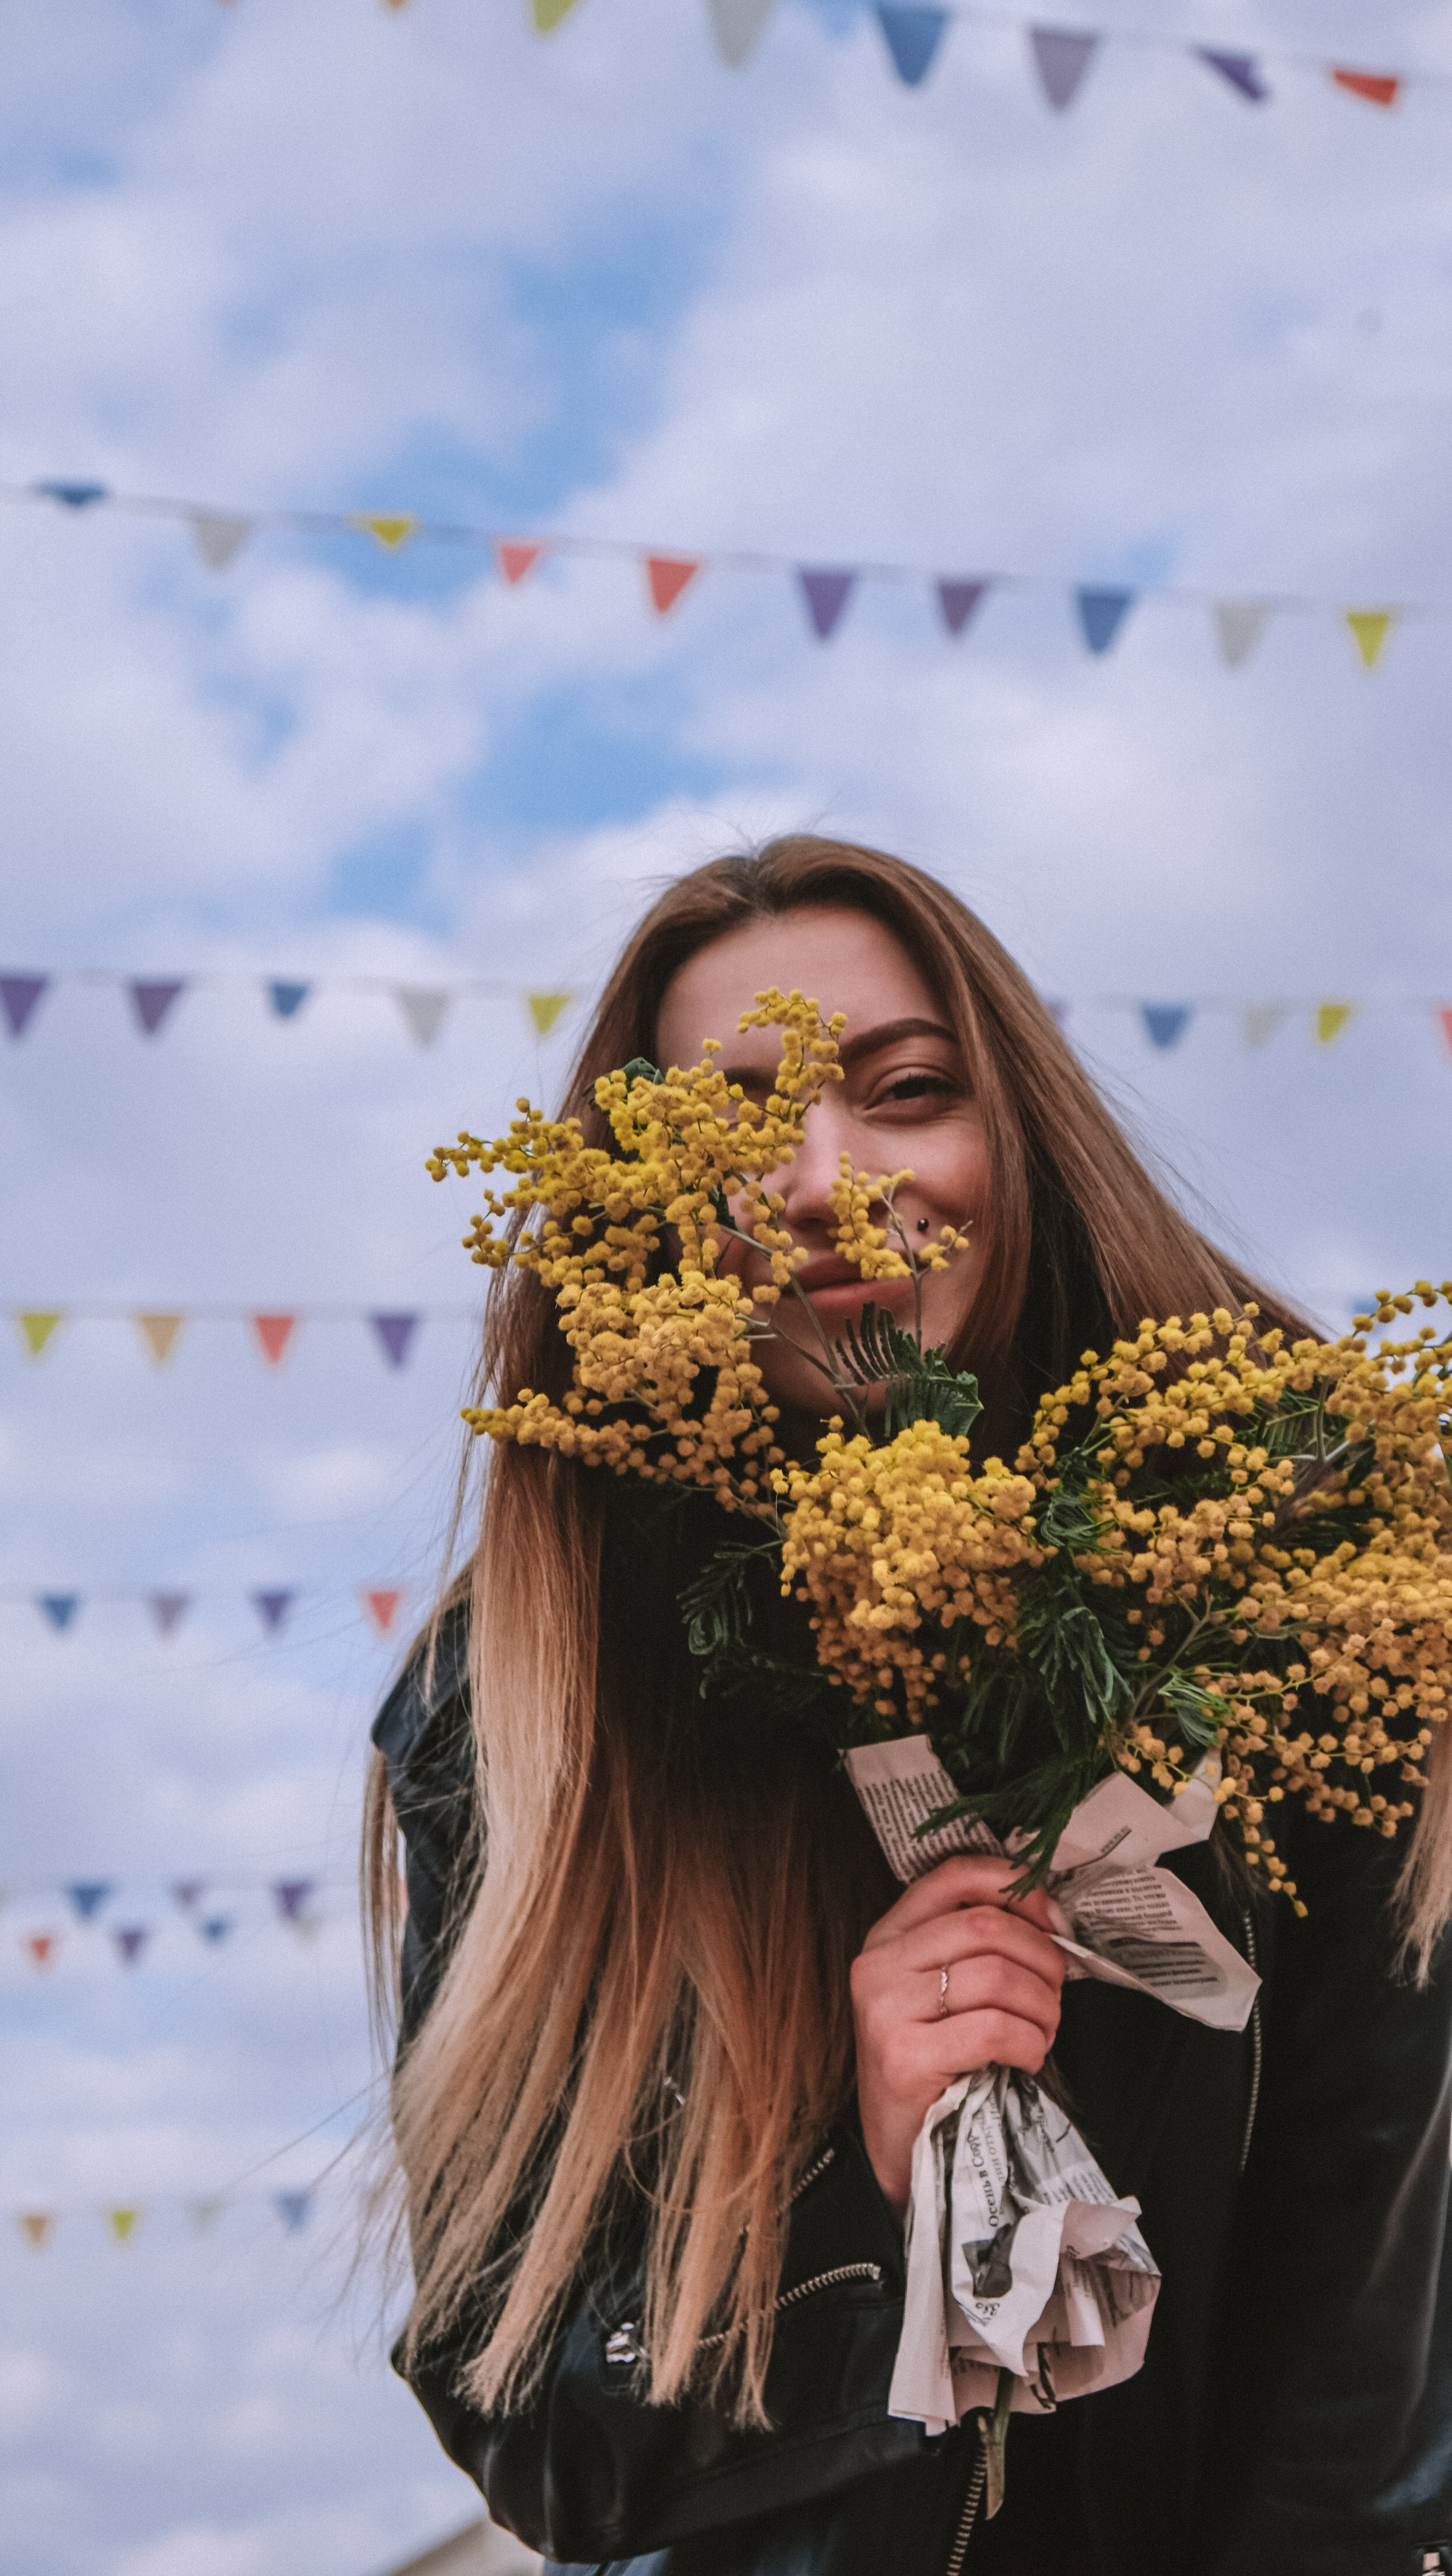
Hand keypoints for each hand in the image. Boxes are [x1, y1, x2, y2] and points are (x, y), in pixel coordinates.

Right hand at [851, 1856, 1066, 2215]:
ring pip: (995, 1975)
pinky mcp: (903, 2058)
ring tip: (1044, 2030)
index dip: (1013, 1885)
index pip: (954, 1875)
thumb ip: (978, 1948)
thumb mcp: (944, 1993)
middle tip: (1057, 1992)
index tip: (1052, 1917)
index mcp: (889, 1936)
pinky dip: (1029, 2042)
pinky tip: (1027, 2058)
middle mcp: (879, 1964)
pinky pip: (993, 2028)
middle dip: (1041, 1956)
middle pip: (985, 1926)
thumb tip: (1051, 1916)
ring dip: (1042, 2005)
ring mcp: (885, 2010)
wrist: (897, 2148)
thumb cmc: (935, 2065)